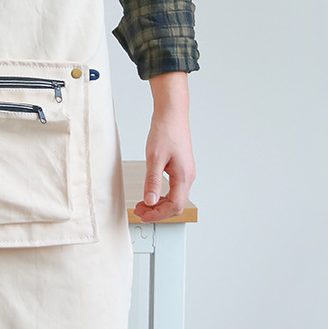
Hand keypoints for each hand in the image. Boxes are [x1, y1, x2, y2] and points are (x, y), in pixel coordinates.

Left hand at [134, 71, 195, 222]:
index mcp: (184, 176)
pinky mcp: (181, 167)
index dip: (158, 214)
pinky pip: (174, 188)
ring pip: (175, 197)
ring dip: (159, 203)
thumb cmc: (165, 131)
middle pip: (176, 205)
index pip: (174, 206)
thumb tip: (150, 201)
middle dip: (158, 211)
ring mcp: (185, 172)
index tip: (143, 215)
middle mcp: (188, 176)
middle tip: (140, 211)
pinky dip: (162, 194)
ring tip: (142, 204)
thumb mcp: (155, 158)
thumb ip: (153, 181)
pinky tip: (151, 192)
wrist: (172, 113)